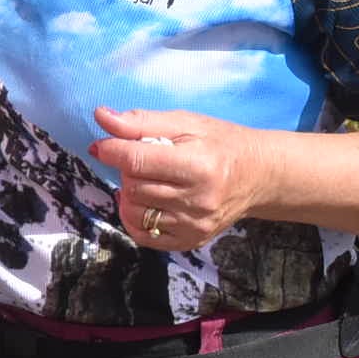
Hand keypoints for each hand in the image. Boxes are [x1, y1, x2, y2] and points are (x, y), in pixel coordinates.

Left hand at [90, 106, 273, 251]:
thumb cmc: (220, 143)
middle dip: (127, 171)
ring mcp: (194, 225)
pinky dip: (135, 218)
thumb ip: (142, 122)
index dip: (111, 151)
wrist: (258, 176)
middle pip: (133, 187)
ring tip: (146, 180)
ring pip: (134, 213)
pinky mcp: (190, 241)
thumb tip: (101, 116)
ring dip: (129, 194)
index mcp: (198, 164)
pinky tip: (145, 202)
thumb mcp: (185, 122)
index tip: (101, 145)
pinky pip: (144, 236)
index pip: (137, 161)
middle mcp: (197, 200)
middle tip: (141, 160)